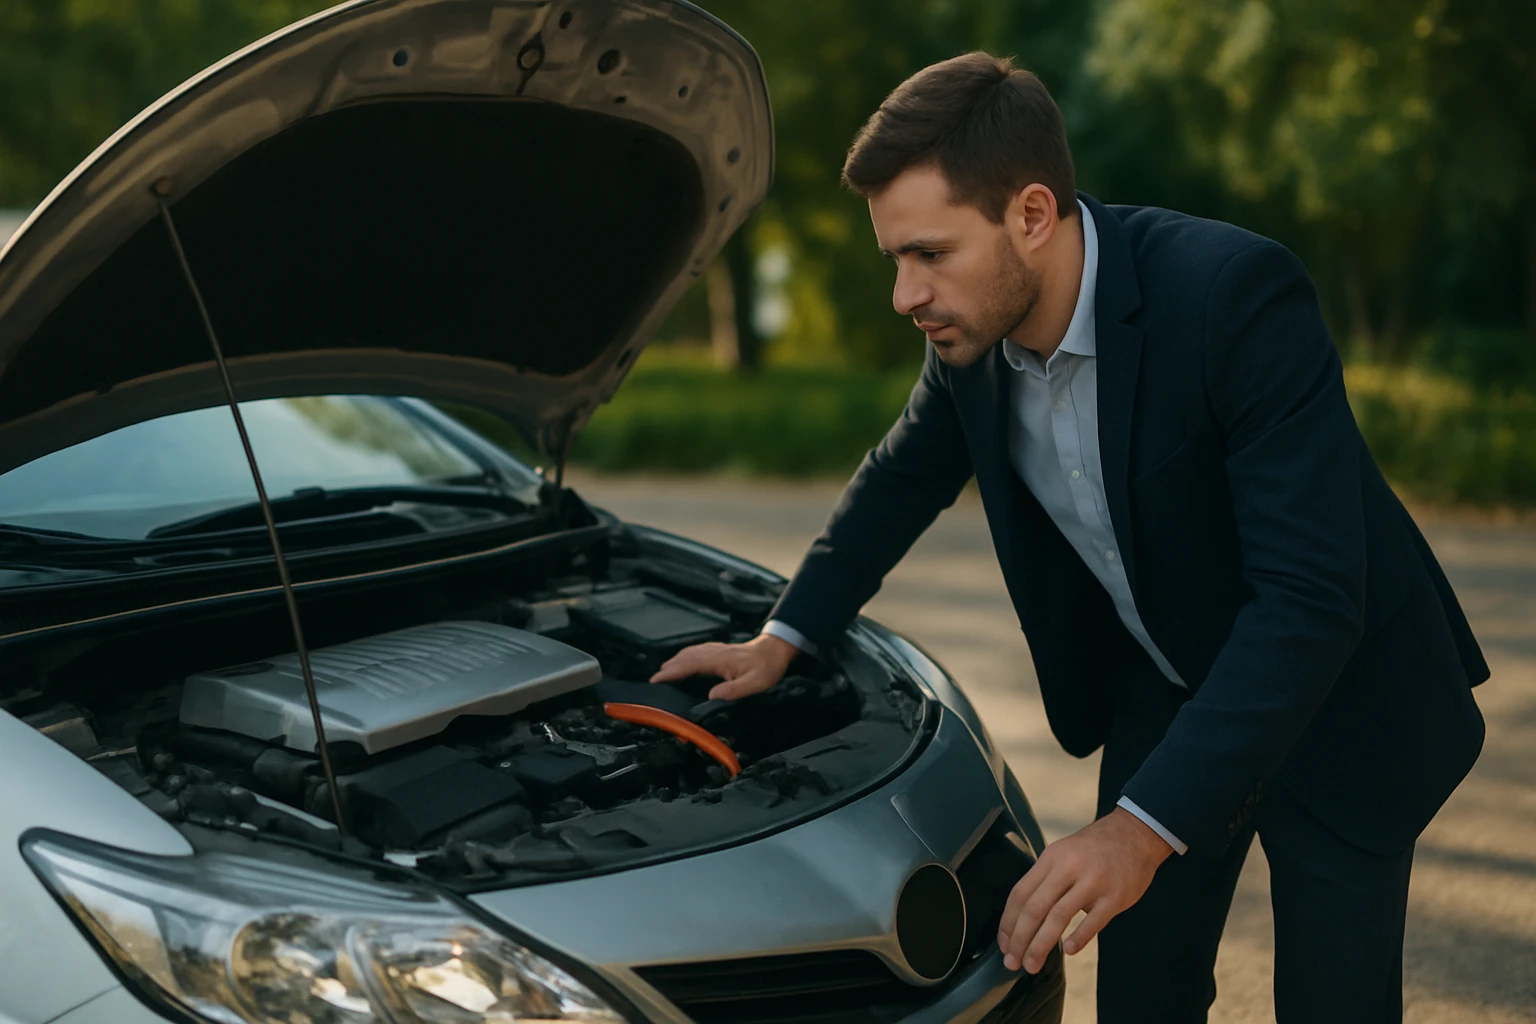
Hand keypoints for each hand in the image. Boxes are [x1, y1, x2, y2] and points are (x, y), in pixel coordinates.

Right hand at [650, 633, 798, 699]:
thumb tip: (712, 696)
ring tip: (663, 673)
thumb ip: (734, 690)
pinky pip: (696, 652)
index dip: (671, 673)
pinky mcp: (719, 651)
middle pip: (685, 658)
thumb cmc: (767, 667)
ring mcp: (716, 649)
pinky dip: (684, 657)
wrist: (775, 650)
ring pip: (689, 653)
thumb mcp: (755, 683)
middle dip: (668, 669)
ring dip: (674, 662)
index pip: (689, 665)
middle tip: (653, 681)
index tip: (656, 680)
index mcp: (719, 660)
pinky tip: (682, 662)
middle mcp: (714, 652)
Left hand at [997, 806, 1173, 972]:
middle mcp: (1068, 868)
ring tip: (1032, 963)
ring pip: (1058, 917)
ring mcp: (1092, 882)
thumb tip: (1025, 917)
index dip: (1008, 922)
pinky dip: (1079, 938)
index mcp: (1051, 858)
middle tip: (1013, 962)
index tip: (1004, 943)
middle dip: (1020, 939)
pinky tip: (1068, 950)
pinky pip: (1093, 921)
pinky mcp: (1114, 897)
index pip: (1020, 894)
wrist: (1134, 834)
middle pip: (1035, 908)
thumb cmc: (1095, 848)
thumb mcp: (1063, 853)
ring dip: (1041, 944)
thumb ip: (1046, 880)